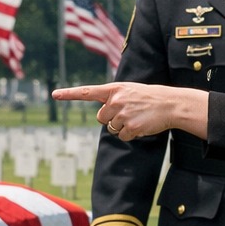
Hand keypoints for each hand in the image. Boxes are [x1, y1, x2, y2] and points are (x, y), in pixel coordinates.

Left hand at [52, 82, 209, 141]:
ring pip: (111, 129)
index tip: (54, 94)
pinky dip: (131, 135)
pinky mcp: (130, 126)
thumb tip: (103, 116)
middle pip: (101, 118)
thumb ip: (113, 98)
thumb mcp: (130, 90)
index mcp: (114, 89)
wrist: (170, 104)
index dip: (69, 94)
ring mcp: (122, 114)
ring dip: (122, 127)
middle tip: (128, 113)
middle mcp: (115, 100)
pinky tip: (141, 125)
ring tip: (137, 118)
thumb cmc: (149, 97)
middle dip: (111, 120)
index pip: (87, 92)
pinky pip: (122, 136)